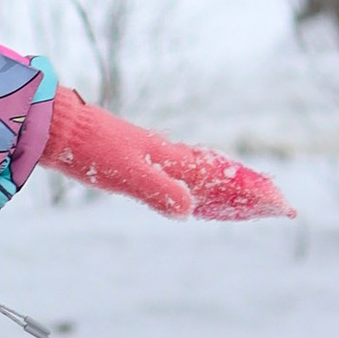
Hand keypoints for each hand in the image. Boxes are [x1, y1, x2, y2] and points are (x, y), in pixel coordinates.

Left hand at [44, 90, 291, 220]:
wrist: (57, 128)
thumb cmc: (90, 149)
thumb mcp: (126, 173)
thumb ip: (158, 190)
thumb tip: (189, 209)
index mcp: (170, 159)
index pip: (221, 178)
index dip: (251, 192)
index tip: (281, 205)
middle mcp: (166, 156)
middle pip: (216, 175)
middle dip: (246, 191)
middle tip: (276, 205)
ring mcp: (151, 156)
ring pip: (199, 175)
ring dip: (223, 189)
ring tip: (244, 203)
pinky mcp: (134, 159)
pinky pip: (178, 175)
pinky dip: (196, 186)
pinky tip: (190, 194)